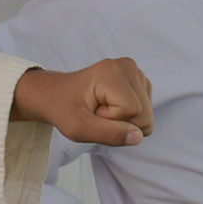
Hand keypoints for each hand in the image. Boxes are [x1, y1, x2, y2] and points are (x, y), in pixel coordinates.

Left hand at [13, 57, 154, 146]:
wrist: (56, 94)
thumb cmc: (63, 109)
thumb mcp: (79, 128)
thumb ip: (109, 134)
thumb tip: (138, 136)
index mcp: (112, 72)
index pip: (133, 112)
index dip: (112, 121)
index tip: (93, 113)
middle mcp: (129, 66)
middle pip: (144, 114)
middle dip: (121, 122)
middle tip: (97, 113)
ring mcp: (136, 72)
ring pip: (146, 114)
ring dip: (124, 120)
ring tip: (102, 110)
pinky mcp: (138, 80)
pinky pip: (145, 109)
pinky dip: (128, 115)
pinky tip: (111, 106)